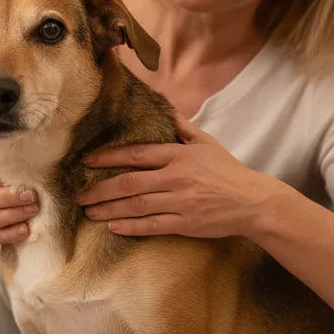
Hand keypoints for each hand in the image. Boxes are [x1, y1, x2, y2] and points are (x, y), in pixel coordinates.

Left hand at [76, 117, 278, 238]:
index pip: (137, 154)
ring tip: (89, 211)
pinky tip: (113, 226)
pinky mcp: (186, 223)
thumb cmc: (228, 171)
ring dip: (109, 209)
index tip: (88, 160)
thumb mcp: (207, 143)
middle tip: (80, 194)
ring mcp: (180, 201)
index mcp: (179, 155)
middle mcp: (176, 177)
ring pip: (137, 205)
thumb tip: (165, 107)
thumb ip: (182, 127)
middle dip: (100, 188)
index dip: (109, 157)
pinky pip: (152, 225)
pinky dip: (131, 226)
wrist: (254, 202)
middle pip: (130, 182)